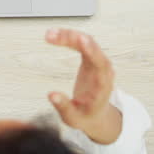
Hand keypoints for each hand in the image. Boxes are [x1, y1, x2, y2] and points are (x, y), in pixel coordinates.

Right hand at [46, 28, 121, 144]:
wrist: (96, 114)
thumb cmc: (86, 116)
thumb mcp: (73, 118)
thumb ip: (64, 107)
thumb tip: (51, 95)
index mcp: (102, 85)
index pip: (100, 64)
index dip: (91, 50)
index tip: (81, 39)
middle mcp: (103, 70)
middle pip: (92, 48)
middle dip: (73, 38)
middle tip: (52, 35)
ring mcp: (97, 62)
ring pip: (86, 42)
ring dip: (69, 35)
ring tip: (49, 35)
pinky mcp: (91, 58)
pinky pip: (82, 43)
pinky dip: (69, 38)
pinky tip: (55, 36)